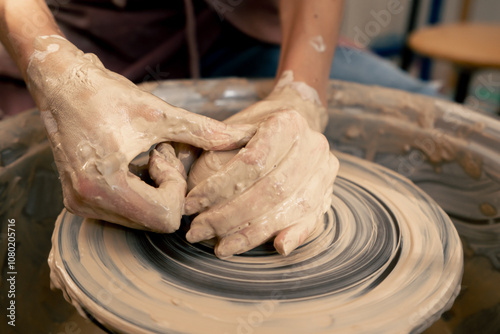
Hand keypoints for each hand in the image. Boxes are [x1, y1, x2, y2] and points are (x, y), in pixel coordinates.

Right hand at [27, 35, 253, 231]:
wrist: (60, 84)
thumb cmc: (105, 94)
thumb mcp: (158, 113)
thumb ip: (203, 131)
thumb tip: (245, 137)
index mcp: (104, 186)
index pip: (165, 217)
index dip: (176, 187)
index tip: (165, 153)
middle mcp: (88, 204)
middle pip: (155, 221)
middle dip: (167, 188)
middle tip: (157, 152)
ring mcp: (82, 205)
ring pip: (143, 218)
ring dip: (154, 188)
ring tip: (144, 154)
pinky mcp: (81, 201)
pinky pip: (128, 211)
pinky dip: (141, 189)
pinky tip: (133, 161)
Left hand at [185, 72, 338, 256]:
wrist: (298, 119)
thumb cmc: (258, 126)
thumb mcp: (235, 126)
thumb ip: (217, 149)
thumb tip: (192, 185)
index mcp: (289, 124)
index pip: (252, 163)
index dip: (218, 187)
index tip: (191, 204)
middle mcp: (313, 147)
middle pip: (270, 190)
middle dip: (229, 216)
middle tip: (198, 231)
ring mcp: (324, 173)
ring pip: (288, 209)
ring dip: (251, 233)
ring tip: (220, 247)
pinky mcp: (326, 194)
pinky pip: (312, 220)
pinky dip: (294, 235)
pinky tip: (277, 248)